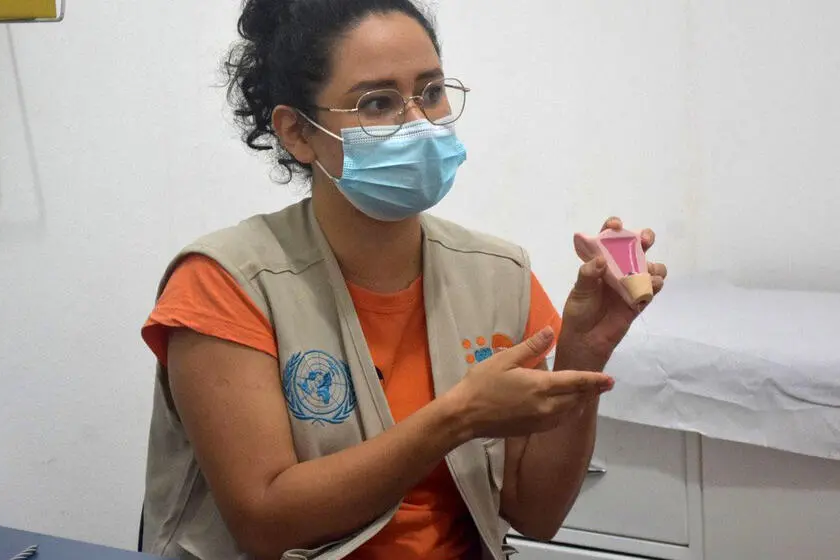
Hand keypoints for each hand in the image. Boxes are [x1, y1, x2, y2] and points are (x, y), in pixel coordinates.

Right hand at [448, 327, 613, 439]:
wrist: (465, 416)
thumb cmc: (482, 384)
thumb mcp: (504, 359)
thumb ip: (530, 347)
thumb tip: (551, 332)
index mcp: (540, 386)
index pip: (576, 382)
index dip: (594, 380)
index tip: (610, 380)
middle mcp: (546, 406)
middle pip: (577, 399)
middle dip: (591, 391)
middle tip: (603, 384)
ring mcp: (540, 421)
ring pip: (570, 412)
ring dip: (581, 403)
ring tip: (588, 394)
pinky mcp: (533, 429)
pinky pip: (558, 421)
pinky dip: (568, 412)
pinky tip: (566, 407)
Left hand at [557, 217, 667, 370]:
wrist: (586, 339)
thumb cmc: (579, 311)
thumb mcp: (579, 291)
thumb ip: (587, 275)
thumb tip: (601, 260)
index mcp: (602, 262)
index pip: (610, 239)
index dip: (614, 228)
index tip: (615, 225)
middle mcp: (619, 269)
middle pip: (637, 248)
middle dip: (644, 238)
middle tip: (644, 239)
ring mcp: (631, 284)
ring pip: (651, 267)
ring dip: (654, 264)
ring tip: (648, 268)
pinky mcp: (639, 300)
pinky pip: (652, 288)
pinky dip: (656, 283)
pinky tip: (653, 283)